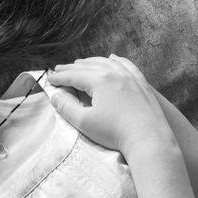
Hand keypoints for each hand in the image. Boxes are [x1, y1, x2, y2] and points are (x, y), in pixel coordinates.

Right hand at [46, 55, 175, 155]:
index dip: (59, 78)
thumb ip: (66, 107)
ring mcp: (131, 76)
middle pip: (88, 66)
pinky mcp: (142, 83)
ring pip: (107, 62)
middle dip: (71, 68)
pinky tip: (112, 59)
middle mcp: (115, 73)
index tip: (49, 80)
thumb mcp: (85, 122)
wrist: (149, 139)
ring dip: (91, 62)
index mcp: (100, 80)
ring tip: (80, 63)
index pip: (74, 76)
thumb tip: (55, 96)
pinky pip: (126, 65)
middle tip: (58, 70)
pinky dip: (116, 60)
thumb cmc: (115, 132)